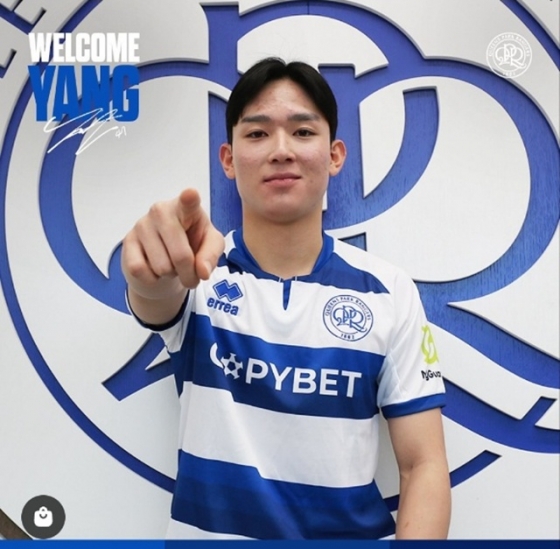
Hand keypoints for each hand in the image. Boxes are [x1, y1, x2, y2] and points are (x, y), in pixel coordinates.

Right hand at [122, 188, 223, 302]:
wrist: (166, 253)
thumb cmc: (191, 242)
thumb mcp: (210, 246)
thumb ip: (211, 256)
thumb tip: (202, 272)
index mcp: (186, 208)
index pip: (188, 201)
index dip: (189, 198)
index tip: (190, 194)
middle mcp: (161, 211)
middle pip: (180, 256)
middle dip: (188, 274)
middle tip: (190, 273)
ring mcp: (142, 224)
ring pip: (161, 267)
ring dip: (170, 274)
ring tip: (171, 263)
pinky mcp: (128, 240)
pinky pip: (140, 270)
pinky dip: (151, 278)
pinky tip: (154, 268)